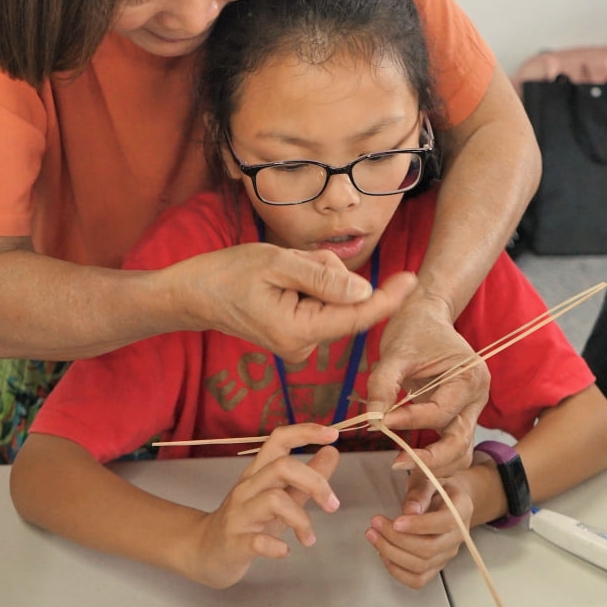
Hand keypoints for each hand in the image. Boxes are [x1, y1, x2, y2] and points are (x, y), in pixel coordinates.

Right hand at [175, 243, 417, 361]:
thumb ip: (323, 278)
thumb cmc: (229, 273)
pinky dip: (307, 287)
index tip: (412, 279)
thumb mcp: (278, 263)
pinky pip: (318, 306)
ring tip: (278, 271)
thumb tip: (364, 291)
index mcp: (298, 331)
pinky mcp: (296, 338)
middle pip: (342, 302)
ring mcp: (299, 345)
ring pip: (330, 301)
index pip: (356, 317)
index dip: (387, 299)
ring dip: (313, 278)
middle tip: (290, 261)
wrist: (194, 294)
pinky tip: (279, 282)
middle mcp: (302, 346)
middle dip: (327, 274)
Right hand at [190, 424, 342, 588]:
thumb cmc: (249, 522)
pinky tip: (285, 551)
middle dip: (315, 482)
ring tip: (309, 539)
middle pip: (282, 467)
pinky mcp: (234, 543)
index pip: (278, 440)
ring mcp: (239, 514)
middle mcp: (247, 487)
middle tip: (333, 505)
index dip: (305, 432)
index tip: (333, 434)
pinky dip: (276, 547)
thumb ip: (306, 477)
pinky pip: (258, 541)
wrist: (206, 552)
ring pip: (273, 500)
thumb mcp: (280, 496)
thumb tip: (332, 451)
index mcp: (258, 472)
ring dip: (301, 520)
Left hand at [362, 292, 488, 476]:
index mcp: (469, 377)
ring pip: (460, 450)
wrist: (425, 315)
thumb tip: (373, 421)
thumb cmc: (413, 328)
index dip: (411, 421)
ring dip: (435, 466)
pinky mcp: (458, 416)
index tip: (382, 423)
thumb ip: (383, 386)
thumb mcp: (394, 353)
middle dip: (430, 458)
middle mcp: (477, 396)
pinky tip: (410, 464)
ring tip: (402, 468)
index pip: (441, 411)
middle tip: (395, 463)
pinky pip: (450, 444)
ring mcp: (471, 409)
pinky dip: (434, 458)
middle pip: (459, 441)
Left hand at [366, 467, 481, 589]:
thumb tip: (409, 512)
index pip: (445, 523)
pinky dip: (397, 571)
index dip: (418, 525)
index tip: (395, 521)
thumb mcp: (428, 479)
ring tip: (373, 535)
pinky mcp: (435, 565)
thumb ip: (419, 493)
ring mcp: (447, 553)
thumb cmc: (436, 487)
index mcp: (461, 509)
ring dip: (391, 553)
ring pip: (420, 566)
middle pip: (429, 548)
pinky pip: (418, 579)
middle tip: (376, 524)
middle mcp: (458, 536)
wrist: (446, 499)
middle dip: (397, 539)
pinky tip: (383, 554)